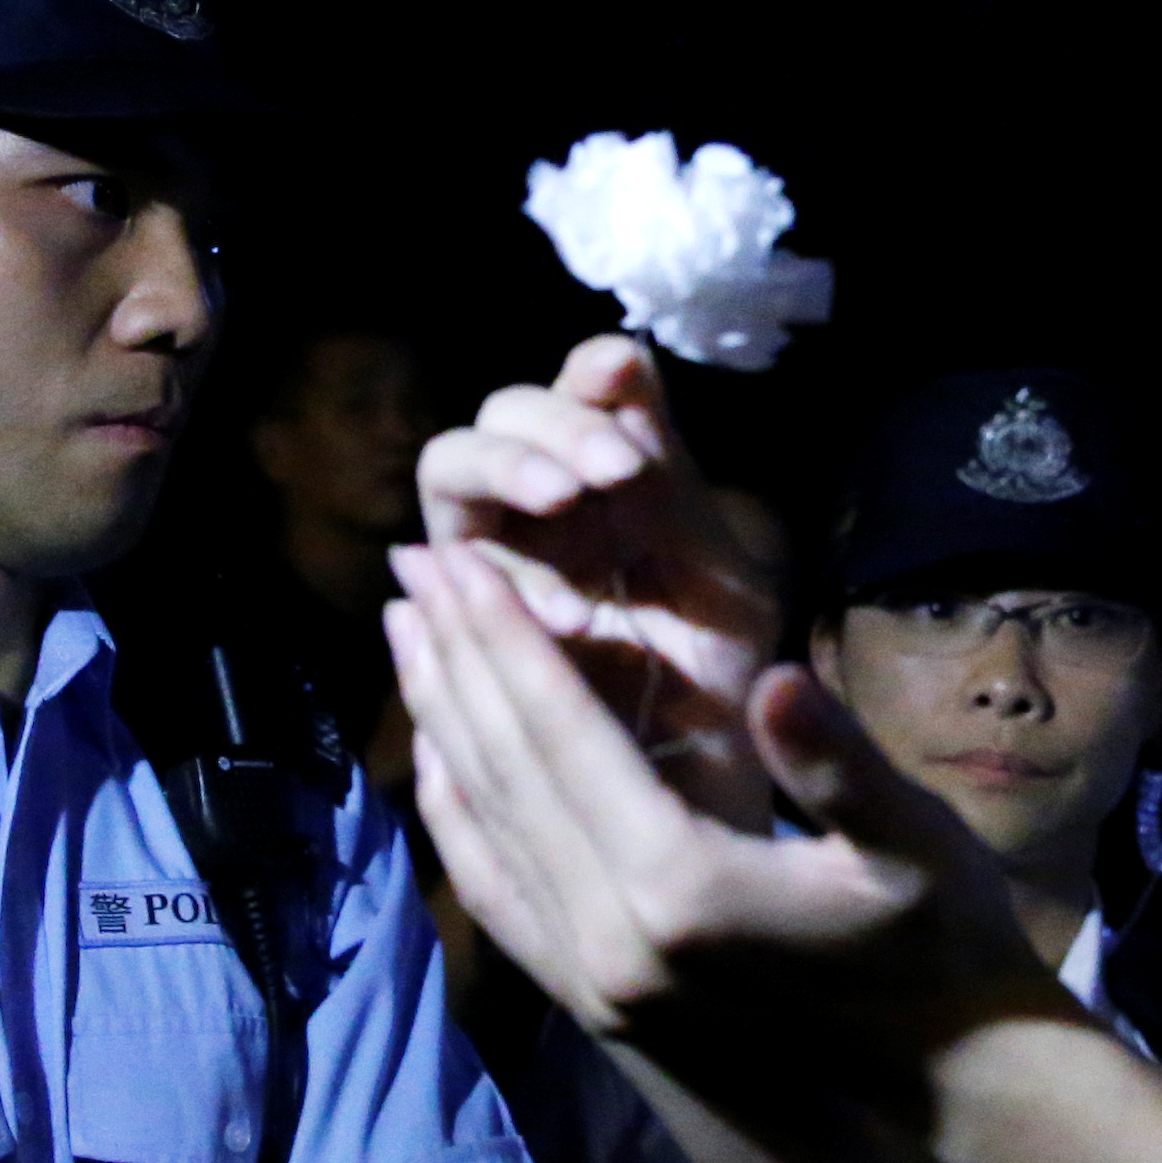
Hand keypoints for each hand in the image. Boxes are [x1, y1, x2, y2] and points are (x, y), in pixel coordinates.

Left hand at [383, 536, 1053, 1101]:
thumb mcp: (915, 846)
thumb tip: (776, 675)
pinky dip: (459, 824)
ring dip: (444, 726)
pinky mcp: (594, 1008)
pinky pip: (500, 902)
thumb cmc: (947, 952)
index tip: (456, 559)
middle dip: (455, 663)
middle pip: (506, 775)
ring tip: (407, 638)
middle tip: (410, 569)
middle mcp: (612, 942)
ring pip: (487, 833)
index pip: (564, 737)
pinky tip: (438, 769)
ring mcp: (594, 984)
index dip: (505, 640)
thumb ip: (836, 763)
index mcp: (681, 890)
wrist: (944, 1095)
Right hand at [413, 337, 779, 829]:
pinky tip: (562, 614)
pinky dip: (492, 573)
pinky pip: (441, 563)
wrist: (691, 795)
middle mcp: (547, 499)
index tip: (618, 375)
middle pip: (507, 410)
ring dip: (506, 468)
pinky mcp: (458, 608)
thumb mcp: (720, 583)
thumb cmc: (716, 686)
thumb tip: (617, 368)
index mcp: (621, 475)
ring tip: (565, 501)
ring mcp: (493, 548)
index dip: (594, 368)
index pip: (589, 383)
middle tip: (611, 469)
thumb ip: (677, 487)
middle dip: (554, 424)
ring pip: (452, 464)